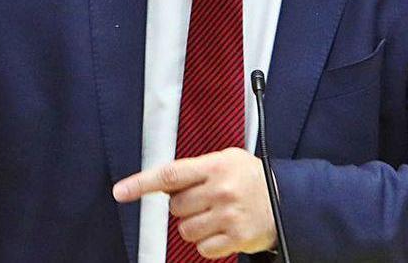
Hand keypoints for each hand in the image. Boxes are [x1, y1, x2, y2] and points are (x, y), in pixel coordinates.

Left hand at [112, 147, 275, 258]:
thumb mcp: (226, 159)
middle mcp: (220, 190)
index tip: (120, 191)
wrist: (287, 199)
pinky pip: (201, 248)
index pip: (169, 175)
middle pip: (175, 207)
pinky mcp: (235, 237)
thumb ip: (194, 168)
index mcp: (214, 166)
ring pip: (185, 230)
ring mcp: (228, 215)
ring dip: (194, 226)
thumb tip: (160, 183)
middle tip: (204, 200)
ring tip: (214, 215)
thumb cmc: (250, 177)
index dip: (140, 183)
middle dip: (184, 206)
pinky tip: (222, 230)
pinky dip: (208, 242)